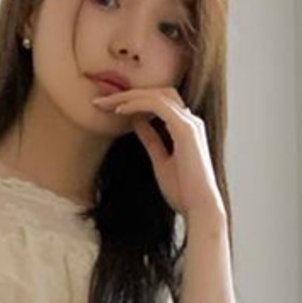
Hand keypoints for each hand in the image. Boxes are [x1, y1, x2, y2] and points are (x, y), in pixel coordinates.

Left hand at [89, 84, 225, 219]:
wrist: (200, 209)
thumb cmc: (183, 192)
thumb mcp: (160, 161)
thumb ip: (151, 139)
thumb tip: (137, 122)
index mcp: (186, 129)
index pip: (160, 103)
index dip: (135, 101)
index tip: (109, 108)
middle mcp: (190, 121)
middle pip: (159, 93)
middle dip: (129, 93)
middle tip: (101, 101)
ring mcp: (190, 123)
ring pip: (157, 95)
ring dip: (129, 95)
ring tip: (106, 102)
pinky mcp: (185, 129)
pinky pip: (157, 105)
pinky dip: (137, 103)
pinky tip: (119, 110)